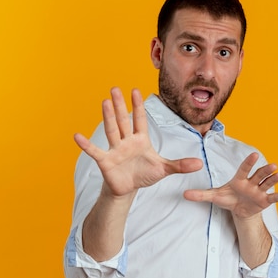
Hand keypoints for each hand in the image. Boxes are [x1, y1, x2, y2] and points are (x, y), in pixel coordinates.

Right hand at [74, 87, 202, 197]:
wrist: (128, 189)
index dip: (138, 106)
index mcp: (140, 140)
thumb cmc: (144, 174)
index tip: (135, 90)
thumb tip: (200, 163)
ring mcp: (115, 150)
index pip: (140, 119)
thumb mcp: (164, 169)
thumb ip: (180, 165)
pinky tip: (77, 136)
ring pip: (112, 130)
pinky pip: (95, 151)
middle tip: (115, 88)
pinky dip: (86, 145)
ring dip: (108, 117)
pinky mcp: (105, 161)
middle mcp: (126, 141)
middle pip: (123, 120)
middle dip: (120, 105)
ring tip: (105, 102)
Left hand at [184, 152, 277, 218]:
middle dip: (265, 170)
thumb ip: (200, 194)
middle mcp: (251, 183)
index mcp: (239, 179)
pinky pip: (273, 198)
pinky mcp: (264, 200)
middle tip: (273, 164)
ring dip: (274, 179)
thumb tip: (183, 194)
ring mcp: (259, 191)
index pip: (244, 169)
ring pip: (267, 183)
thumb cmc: (227, 198)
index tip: (254, 155)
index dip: (249, 163)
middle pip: (259, 175)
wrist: (238, 209)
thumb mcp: (213, 197)